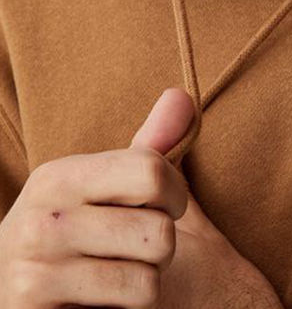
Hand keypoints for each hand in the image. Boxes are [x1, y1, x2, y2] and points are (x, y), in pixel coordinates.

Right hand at [0, 86, 278, 308]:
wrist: (17, 293)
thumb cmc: (82, 230)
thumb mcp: (109, 183)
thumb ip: (150, 143)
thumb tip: (183, 95)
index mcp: (59, 175)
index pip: (151, 171)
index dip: (176, 193)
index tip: (167, 205)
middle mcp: (40, 221)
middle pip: (159, 231)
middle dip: (161, 245)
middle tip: (132, 249)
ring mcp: (34, 273)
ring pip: (149, 276)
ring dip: (147, 280)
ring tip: (116, 275)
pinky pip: (131, 306)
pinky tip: (101, 302)